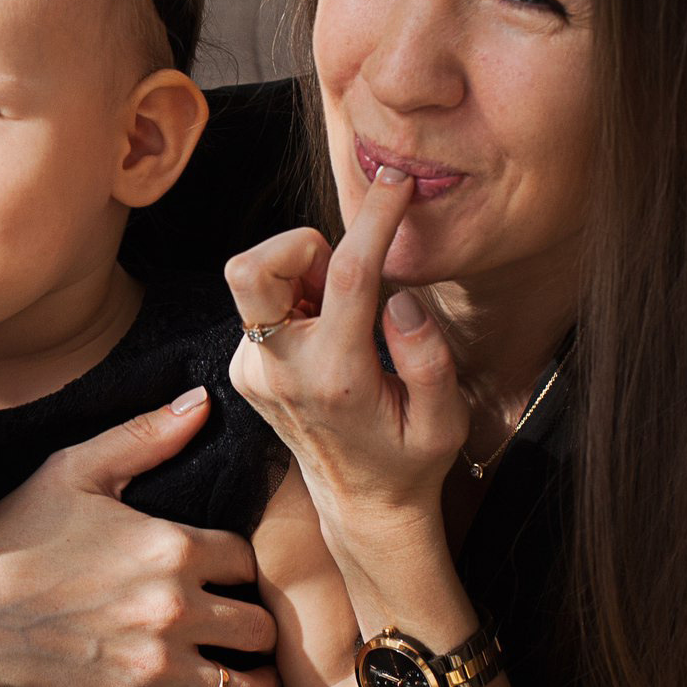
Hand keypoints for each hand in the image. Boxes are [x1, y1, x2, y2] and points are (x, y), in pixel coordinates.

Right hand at [0, 394, 281, 686]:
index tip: (229, 572)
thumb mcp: (72, 471)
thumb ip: (142, 437)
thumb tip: (201, 402)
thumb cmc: (12, 538)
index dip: (240, 564)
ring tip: (253, 678)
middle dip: (256, 625)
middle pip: (258, 626)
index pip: (246, 558)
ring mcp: (158, 668)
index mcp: (172, 547)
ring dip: (255, 683)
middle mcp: (177, 610)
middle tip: (247, 626)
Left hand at [224, 167, 467, 546]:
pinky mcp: (242, 365)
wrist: (360, 504)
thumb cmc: (410, 459)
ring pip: (257, 279)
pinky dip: (298, 301)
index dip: (375, 219)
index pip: (349, 275)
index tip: (396, 182)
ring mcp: (251, 368)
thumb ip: (428, 359)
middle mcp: (280, 370)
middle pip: (251, 267)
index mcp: (336, 376)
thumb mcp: (443, 421)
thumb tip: (400, 300)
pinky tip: (328, 338)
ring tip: (346, 322)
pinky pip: (262, 303)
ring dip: (304, 278)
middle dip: (298, 246)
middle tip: (345, 277)